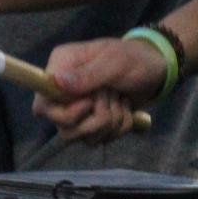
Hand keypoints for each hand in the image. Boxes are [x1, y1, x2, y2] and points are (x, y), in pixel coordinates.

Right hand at [34, 37, 172, 144]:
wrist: (155, 70)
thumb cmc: (133, 59)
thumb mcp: (114, 62)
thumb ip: (88, 75)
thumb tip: (56, 81)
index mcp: (61, 67)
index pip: (42, 104)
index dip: (62, 113)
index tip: (88, 103)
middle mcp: (63, 91)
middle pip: (63, 128)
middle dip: (96, 119)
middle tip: (111, 97)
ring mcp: (78, 109)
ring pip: (84, 137)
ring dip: (111, 122)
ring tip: (120, 100)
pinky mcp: (93, 122)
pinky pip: (100, 139)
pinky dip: (120, 127)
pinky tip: (124, 108)